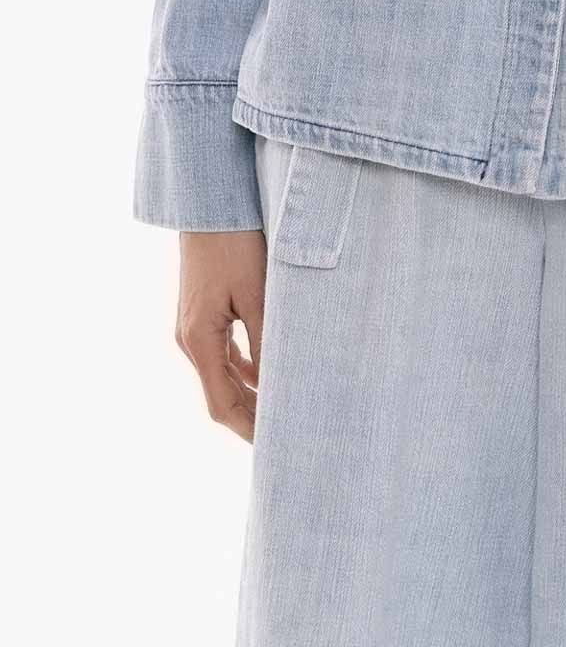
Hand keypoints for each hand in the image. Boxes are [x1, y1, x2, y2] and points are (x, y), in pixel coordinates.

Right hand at [174, 229, 266, 442]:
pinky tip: (265, 373)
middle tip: (287, 434)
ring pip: (221, 375)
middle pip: (220, 394)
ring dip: (249, 394)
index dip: (249, 428)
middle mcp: (190, 339)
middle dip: (251, 416)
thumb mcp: (257, 294)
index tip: (275, 446)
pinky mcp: (202, 314)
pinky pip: (222, 354)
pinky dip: (243, 369)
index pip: (222, 404)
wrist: (210, 206)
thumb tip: (279, 386)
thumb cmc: (235, 245)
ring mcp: (193, 327)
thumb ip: (267, 342)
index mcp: (199, 340)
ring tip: (283, 408)